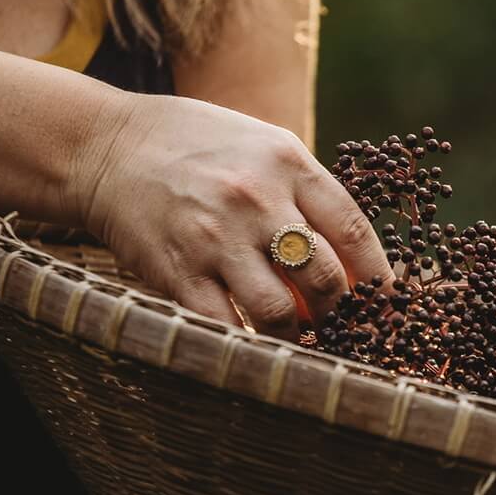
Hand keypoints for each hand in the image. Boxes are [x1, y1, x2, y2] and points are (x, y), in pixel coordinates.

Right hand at [74, 92, 390, 334]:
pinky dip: (248, 347)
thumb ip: (307, 194)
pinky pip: (227, 327)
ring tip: (301, 340)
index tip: (387, 305)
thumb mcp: (263, 147)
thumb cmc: (197, 148)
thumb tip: (355, 261)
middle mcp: (258, 200)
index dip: (379, 278)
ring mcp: (216, 239)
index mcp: (288, 163)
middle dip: (342, 313)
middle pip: (325, 278)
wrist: (108, 147)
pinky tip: (257, 348)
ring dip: (299, 337)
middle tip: (343, 327)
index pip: (355, 231)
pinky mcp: (179, 272)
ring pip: (281, 313)